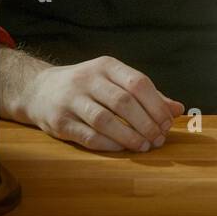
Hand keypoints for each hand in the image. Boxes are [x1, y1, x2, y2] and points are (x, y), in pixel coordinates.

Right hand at [23, 55, 185, 151]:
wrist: (39, 90)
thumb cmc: (86, 87)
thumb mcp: (114, 81)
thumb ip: (146, 95)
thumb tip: (178, 109)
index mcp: (105, 66)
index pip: (138, 82)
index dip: (157, 105)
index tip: (168, 122)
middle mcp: (87, 79)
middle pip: (124, 102)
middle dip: (146, 123)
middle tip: (159, 138)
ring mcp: (71, 100)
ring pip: (105, 120)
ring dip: (129, 136)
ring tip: (144, 146)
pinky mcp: (59, 121)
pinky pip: (88, 136)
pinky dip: (109, 145)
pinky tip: (122, 149)